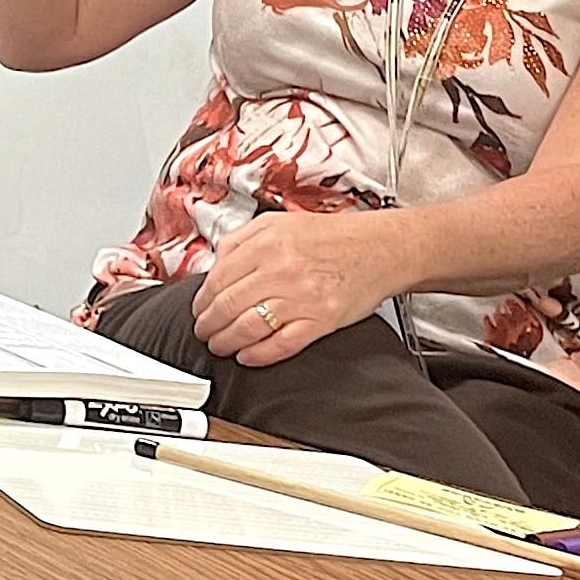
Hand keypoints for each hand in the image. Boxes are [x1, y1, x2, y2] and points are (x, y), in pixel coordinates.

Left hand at [186, 210, 408, 365]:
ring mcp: (301, 298)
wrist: (379, 249)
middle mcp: (281, 270)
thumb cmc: (332, 237)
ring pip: (247, 329)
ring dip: (226, 342)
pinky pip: (279, 345)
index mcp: (266, 243)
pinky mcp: (321, 321)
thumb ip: (241, 241)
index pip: (217, 280)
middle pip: (227, 307)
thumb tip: (212, 268)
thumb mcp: (278, 223)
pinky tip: (247, 356)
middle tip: (204, 332)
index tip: (199, 310)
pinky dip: (257, 356)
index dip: (202, 302)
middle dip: (208, 326)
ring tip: (221, 346)